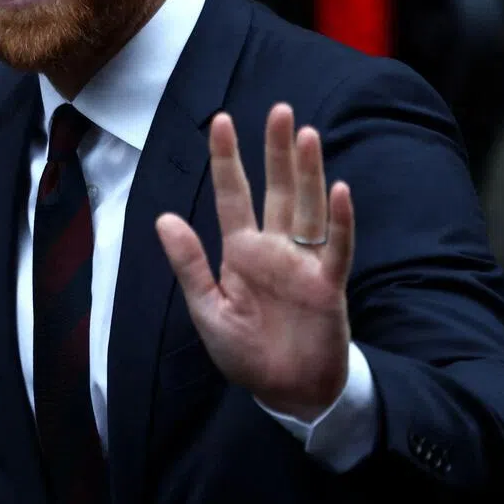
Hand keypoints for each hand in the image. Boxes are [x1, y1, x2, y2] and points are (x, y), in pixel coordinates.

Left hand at [156, 103, 354, 420]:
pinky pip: (337, 247)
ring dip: (308, 173)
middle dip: (277, 151)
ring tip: (307, 135)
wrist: (287, 392)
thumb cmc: (247, 352)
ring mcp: (304, 263)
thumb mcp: (208, 309)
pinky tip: (340, 190)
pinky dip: (340, 221)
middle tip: (280, 110)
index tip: (220, 121)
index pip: (233, 196)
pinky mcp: (329, 285)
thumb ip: (189, 264)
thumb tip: (163, 218)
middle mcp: (275, 249)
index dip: (227, 160)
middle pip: (277, 190)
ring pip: (308, 207)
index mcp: (242, 252)